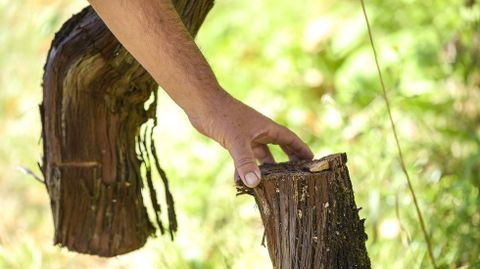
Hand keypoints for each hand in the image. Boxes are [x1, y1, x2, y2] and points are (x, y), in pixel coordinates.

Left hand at [188, 91, 313, 187]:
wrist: (202, 103)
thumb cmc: (222, 115)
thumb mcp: (236, 141)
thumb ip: (245, 162)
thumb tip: (255, 184)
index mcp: (267, 128)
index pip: (291, 139)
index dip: (302, 149)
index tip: (313, 160)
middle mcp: (259, 131)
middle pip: (280, 147)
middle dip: (288, 161)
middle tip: (296, 175)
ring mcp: (247, 135)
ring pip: (261, 155)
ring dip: (265, 168)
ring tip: (271, 184)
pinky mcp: (234, 139)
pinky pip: (244, 157)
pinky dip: (244, 168)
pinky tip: (240, 182)